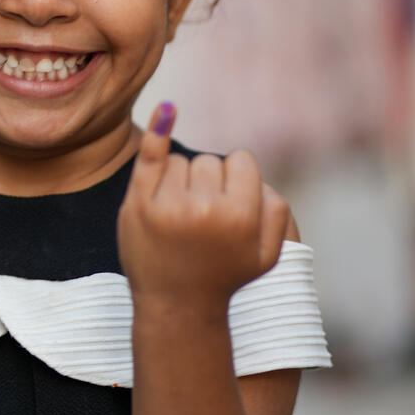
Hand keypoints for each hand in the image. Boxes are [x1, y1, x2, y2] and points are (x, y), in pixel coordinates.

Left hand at [117, 103, 289, 308]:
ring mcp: (167, 205)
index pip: (240, 162)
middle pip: (208, 161)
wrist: (176, 305)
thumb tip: (251, 164)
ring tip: (179, 217)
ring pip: (179, 161)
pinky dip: (158, 130)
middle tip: (201, 219)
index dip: (235, 179)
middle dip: (207, 182)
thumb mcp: (268, 253)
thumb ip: (277, 208)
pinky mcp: (137, 204)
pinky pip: (151, 156)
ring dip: (179, 180)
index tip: (227, 202)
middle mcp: (204, 208)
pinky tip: (167, 109)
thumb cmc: (225, 275)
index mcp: (240, 216)